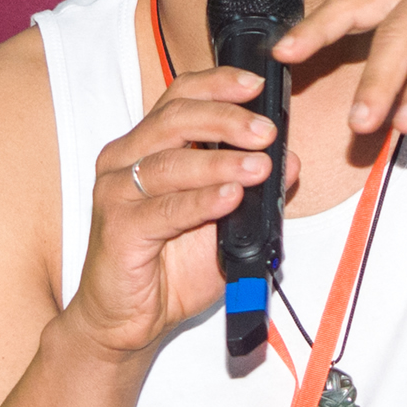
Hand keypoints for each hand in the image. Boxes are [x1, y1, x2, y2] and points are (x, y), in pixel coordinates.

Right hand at [69, 66, 299, 358]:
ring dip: (222, 161)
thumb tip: (290, 158)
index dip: (218, 84)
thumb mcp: (224, 221)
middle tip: (266, 130)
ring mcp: (116, 192)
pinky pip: (165, 208)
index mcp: (147, 145)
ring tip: (260, 166)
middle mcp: (125, 159)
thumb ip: (253, 188)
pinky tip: (232, 197)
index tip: (256, 84)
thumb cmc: (169, 266)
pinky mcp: (117, 228)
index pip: (181, 97)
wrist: (128, 322)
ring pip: (171, 162)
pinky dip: (202, 200)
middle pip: (176, 119)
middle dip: (227, 119)